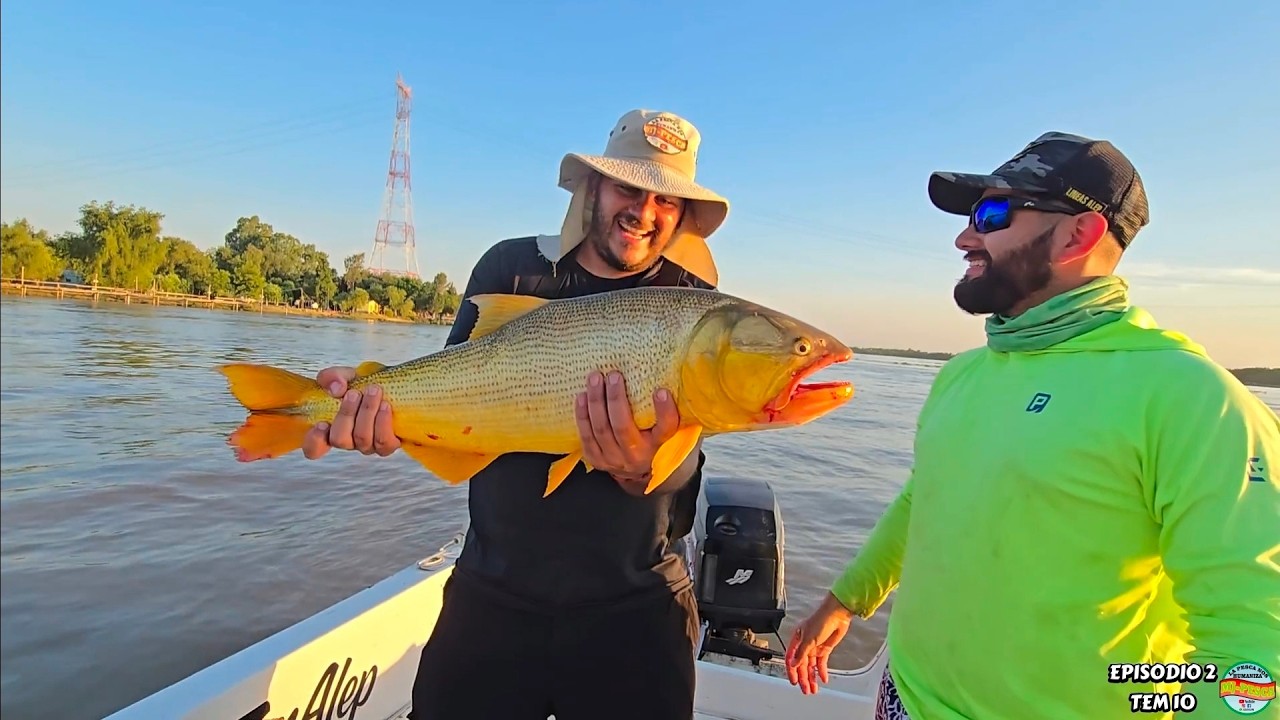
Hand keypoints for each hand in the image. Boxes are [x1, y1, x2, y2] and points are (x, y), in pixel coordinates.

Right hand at [301, 366, 399, 458]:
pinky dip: (383, 422)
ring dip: (367, 413)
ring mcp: (367, 445)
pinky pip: (384, 442)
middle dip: (347, 414)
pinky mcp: (387, 446)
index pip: (314, 448)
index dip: (314, 441)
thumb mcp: (345, 375)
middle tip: (355, 393)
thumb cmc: (364, 384)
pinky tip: (385, 406)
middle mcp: (349, 441)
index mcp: (332, 428)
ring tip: (374, 391)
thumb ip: (332, 377)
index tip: (321, 423)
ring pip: (362, 439)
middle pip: (339, 439)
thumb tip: (336, 388)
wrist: (391, 385)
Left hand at [573, 370, 678, 494]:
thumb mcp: (675, 428)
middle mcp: (638, 455)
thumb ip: (679, 410)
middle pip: (622, 427)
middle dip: (616, 399)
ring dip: (596, 402)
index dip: (664, 411)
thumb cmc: (659, 439)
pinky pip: (586, 438)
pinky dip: (582, 416)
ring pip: (601, 430)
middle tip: (613, 375)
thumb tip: (682, 376)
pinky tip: (581, 397)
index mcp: (660, 446)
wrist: (644, 471)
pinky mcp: (598, 461)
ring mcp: (615, 460)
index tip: (661, 390)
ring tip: (594, 378)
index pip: (666, 429)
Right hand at [785, 592, 854, 694]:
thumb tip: (793, 664)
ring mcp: (815, 647)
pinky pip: (822, 663)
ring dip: (812, 677)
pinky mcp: (825, 649)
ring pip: (811, 666)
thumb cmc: (821, 620)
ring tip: (814, 689)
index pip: (791, 659)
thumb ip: (801, 653)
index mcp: (797, 640)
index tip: (794, 682)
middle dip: (803, 678)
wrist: (837, 615)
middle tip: (806, 690)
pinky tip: (823, 679)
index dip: (792, 671)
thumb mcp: (809, 639)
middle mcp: (804, 644)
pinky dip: (822, 671)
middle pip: (802, 665)